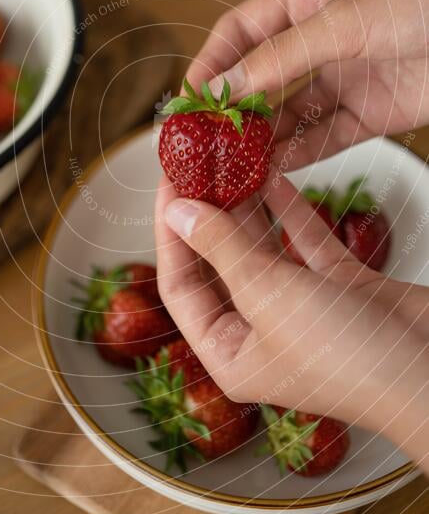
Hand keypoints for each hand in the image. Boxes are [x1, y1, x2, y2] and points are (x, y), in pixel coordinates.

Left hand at [155, 172, 428, 472]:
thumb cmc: (346, 353)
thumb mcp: (269, 295)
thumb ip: (222, 248)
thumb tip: (176, 211)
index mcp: (229, 353)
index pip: (181, 285)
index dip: (170, 232)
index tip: (168, 183)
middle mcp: (258, 332)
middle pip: (218, 263)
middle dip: (207, 214)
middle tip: (196, 164)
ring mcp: (299, 308)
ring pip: (261, 249)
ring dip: (246, 207)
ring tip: (228, 160)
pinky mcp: (336, 287)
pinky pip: (302, 243)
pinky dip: (289, 212)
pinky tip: (273, 175)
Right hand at [186, 0, 428, 169]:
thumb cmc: (427, 2)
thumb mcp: (346, 19)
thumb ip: (283, 55)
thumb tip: (225, 85)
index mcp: (307, 1)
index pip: (241, 32)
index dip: (211, 62)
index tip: (189, 98)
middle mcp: (319, 41)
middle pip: (259, 77)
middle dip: (230, 108)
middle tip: (203, 141)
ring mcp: (343, 79)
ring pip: (287, 113)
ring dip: (260, 138)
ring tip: (232, 165)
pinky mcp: (368, 115)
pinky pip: (323, 138)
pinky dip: (298, 154)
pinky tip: (274, 170)